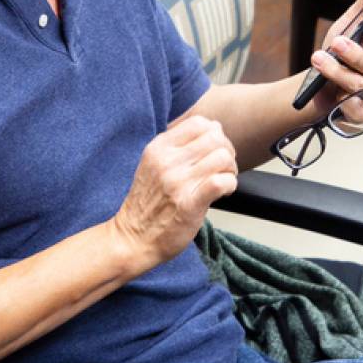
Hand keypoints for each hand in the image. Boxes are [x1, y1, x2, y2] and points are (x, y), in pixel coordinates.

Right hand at [113, 116, 238, 269]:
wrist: (132, 239)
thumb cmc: (148, 203)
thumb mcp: (154, 164)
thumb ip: (178, 146)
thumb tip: (214, 127)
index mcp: (158, 148)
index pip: (199, 123)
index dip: (214, 134)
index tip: (213, 150)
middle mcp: (167, 162)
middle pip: (215, 138)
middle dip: (227, 151)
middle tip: (223, 168)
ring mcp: (178, 182)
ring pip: (223, 157)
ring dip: (230, 169)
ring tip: (223, 181)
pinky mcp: (190, 204)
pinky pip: (222, 182)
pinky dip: (230, 185)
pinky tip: (223, 193)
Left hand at [307, 0, 362, 120]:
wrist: (320, 88)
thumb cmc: (342, 53)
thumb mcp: (352, 23)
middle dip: (355, 54)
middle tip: (338, 41)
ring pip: (358, 84)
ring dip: (337, 71)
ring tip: (318, 58)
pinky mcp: (360, 113)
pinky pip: (352, 106)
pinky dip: (338, 96)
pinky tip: (326, 88)